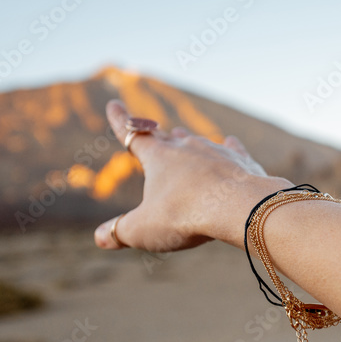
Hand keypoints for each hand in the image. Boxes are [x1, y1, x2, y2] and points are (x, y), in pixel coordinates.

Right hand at [94, 100, 291, 251]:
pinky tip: (230, 142)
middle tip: (153, 132)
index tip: (113, 104)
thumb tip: (99, 237)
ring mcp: (215, 151)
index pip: (132, 135)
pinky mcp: (240, 161)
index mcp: (158, 157)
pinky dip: (228, 147)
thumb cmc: (185, 216)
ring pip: (197, 142)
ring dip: (188, 142)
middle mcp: (186, 147)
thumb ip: (120, 232)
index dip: (119, 121)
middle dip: (157, 138)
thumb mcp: (143, 230)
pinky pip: (232, 150)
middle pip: (166, 139)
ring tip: (182, 135)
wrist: (238, 207)